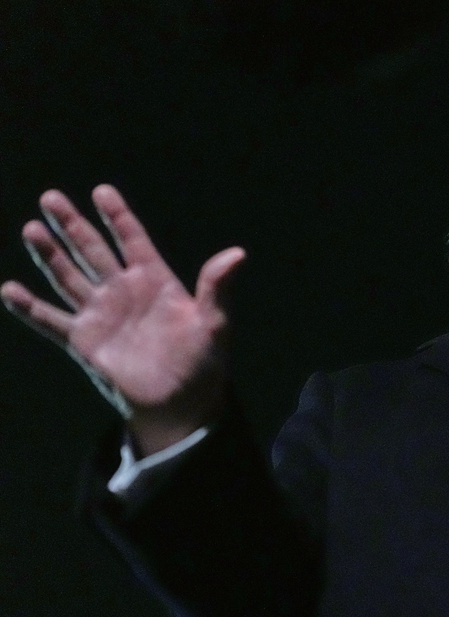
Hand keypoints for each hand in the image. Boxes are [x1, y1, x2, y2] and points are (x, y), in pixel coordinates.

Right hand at [1, 185, 245, 454]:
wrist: (181, 405)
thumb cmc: (202, 364)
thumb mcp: (214, 323)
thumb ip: (217, 287)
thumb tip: (238, 253)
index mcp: (156, 282)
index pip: (133, 240)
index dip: (118, 217)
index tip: (102, 191)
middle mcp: (124, 292)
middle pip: (93, 250)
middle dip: (73, 225)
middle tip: (52, 197)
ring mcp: (101, 315)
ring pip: (69, 276)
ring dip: (50, 255)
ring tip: (32, 229)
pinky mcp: (84, 342)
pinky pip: (52, 321)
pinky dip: (30, 308)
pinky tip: (11, 290)